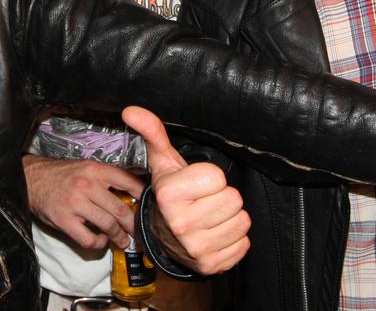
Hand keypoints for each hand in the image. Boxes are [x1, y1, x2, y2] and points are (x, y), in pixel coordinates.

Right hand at [23, 154, 144, 248]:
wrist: (32, 179)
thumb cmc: (61, 174)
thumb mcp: (86, 167)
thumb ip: (106, 178)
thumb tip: (132, 191)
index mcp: (95, 170)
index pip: (128, 182)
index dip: (142, 196)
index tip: (147, 206)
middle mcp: (87, 185)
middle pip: (120, 210)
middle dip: (132, 224)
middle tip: (137, 231)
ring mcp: (76, 204)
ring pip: (108, 225)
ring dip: (119, 237)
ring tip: (122, 241)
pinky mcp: (64, 220)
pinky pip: (88, 239)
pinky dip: (98, 243)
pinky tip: (99, 240)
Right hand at [123, 105, 249, 274]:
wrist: (162, 238)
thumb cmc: (170, 194)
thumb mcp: (163, 163)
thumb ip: (152, 132)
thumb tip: (132, 110)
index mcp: (170, 195)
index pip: (218, 177)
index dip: (210, 178)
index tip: (195, 184)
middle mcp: (181, 224)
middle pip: (234, 199)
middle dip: (222, 197)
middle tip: (204, 201)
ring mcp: (196, 248)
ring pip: (242, 221)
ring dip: (230, 218)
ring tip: (209, 216)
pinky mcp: (212, 265)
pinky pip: (244, 243)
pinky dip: (233, 239)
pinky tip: (214, 234)